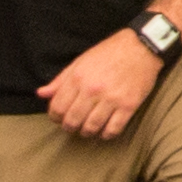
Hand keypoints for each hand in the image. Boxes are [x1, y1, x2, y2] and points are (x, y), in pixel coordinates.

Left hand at [42, 27, 160, 139]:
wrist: (141, 47)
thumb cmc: (109, 52)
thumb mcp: (80, 61)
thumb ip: (60, 80)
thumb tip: (41, 94)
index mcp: (78, 78)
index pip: (57, 108)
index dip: (55, 117)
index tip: (59, 118)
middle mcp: (92, 90)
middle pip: (72, 121)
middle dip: (70, 127)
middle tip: (73, 125)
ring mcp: (111, 99)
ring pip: (91, 127)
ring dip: (87, 132)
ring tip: (88, 129)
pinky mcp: (129, 105)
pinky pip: (113, 129)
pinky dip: (106, 134)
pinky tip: (105, 130)